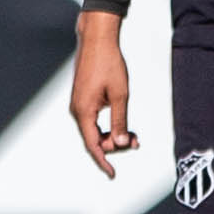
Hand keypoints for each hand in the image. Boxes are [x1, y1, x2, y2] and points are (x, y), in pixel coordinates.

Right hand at [69, 11, 136, 178]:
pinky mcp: (82, 98)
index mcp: (84, 112)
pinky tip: (121, 123)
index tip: (112, 174)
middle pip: (94, 139)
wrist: (96, 39)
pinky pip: (93, 120)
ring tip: (133, 134)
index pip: (93, 145)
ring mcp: (78, 105)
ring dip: (112, 135)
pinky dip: (107, 125)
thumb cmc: (108, 63)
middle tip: (136, 141)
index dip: (104, 161)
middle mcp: (77, 111)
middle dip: (114, 145)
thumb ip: (120, 121)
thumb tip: (120, 143)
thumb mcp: (120, 95)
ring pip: (95, 130)